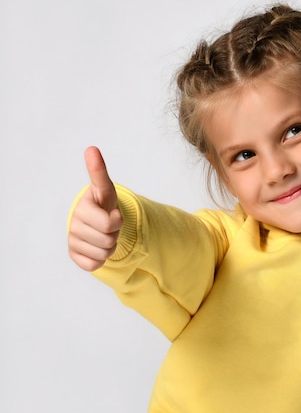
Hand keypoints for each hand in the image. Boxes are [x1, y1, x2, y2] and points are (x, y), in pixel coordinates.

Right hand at [68, 147, 122, 270]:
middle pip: (109, 234)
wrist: (96, 224)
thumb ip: (99, 172)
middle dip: (116, 232)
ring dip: (110, 245)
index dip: (113, 215)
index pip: (103, 208)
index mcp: (85, 204)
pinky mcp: (73, 255)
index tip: (109, 201)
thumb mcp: (106, 190)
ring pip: (104, 251)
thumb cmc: (103, 205)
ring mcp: (73, 238)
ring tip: (104, 234)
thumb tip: (91, 149)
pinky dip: (101, 259)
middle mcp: (75, 220)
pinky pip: (95, 264)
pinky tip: (96, 247)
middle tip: (111, 225)